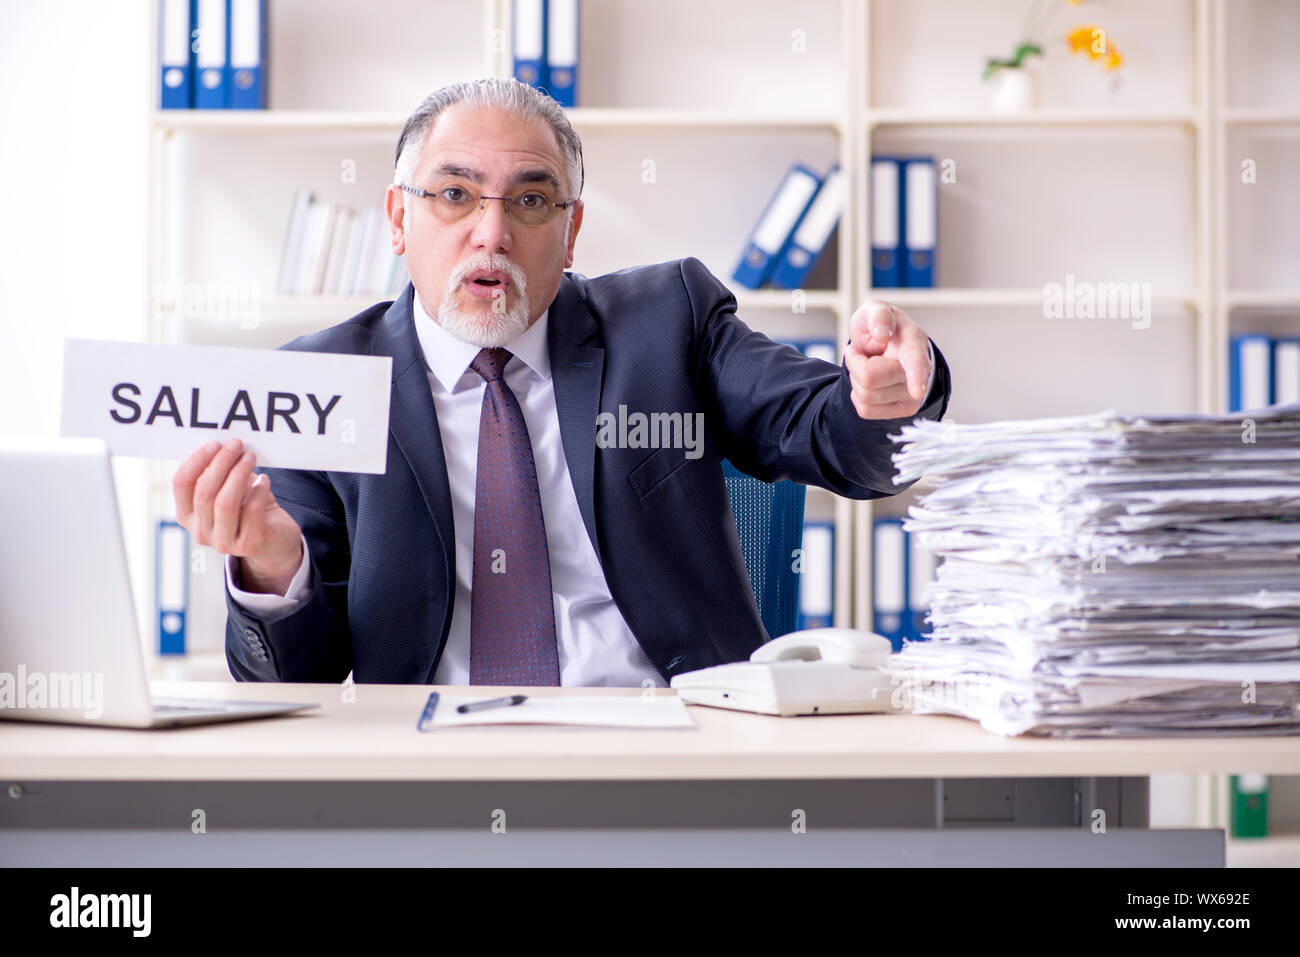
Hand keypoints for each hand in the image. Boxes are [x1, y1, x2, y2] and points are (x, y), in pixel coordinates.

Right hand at [173, 438, 302, 592]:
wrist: (276, 540)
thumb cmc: (248, 509)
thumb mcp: (228, 490)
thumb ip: (218, 473)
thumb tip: (220, 445)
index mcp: (187, 515)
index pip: (181, 484)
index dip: (196, 461)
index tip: (214, 443)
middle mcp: (200, 532)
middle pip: (204, 491)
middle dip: (221, 463)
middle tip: (236, 445)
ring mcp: (223, 542)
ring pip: (225, 502)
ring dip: (239, 473)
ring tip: (250, 457)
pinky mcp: (249, 544)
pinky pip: (252, 511)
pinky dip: (258, 490)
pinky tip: (264, 480)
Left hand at [844, 300, 931, 419]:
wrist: (885, 347)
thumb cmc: (881, 327)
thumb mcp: (875, 310)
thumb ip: (879, 315)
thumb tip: (883, 334)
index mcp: (914, 342)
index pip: (914, 361)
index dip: (916, 376)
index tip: (917, 390)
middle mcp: (919, 371)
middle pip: (869, 379)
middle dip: (854, 364)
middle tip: (861, 352)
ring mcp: (913, 394)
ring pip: (866, 397)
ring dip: (857, 379)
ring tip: (868, 364)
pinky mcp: (902, 409)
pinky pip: (865, 410)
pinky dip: (858, 395)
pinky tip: (870, 382)